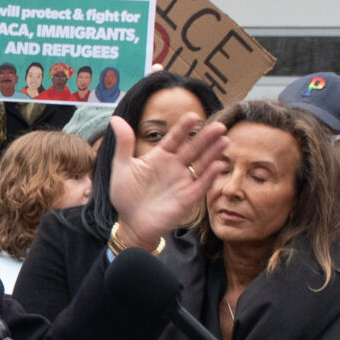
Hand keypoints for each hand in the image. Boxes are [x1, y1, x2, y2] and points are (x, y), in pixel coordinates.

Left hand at [106, 112, 229, 250]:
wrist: (130, 223)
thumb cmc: (125, 195)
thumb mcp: (122, 167)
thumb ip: (124, 144)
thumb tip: (115, 119)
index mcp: (161, 156)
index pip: (175, 138)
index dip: (184, 128)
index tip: (193, 116)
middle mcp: (175, 166)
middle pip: (193, 148)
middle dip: (206, 137)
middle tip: (219, 125)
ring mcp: (183, 181)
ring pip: (202, 164)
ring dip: (213, 153)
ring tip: (224, 140)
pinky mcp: (188, 198)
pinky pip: (201, 185)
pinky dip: (210, 175)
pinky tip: (218, 165)